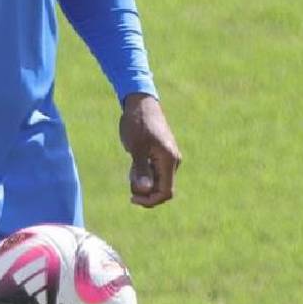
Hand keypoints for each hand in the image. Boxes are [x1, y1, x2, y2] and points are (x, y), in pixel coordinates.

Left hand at [119, 93, 181, 207]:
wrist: (140, 103)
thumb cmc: (137, 123)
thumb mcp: (136, 147)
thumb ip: (141, 170)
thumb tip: (144, 190)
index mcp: (169, 160)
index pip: (166, 192)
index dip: (150, 200)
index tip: (132, 198)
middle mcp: (172, 161)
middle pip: (162, 189)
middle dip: (144, 191)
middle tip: (129, 177)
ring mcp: (168, 158)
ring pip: (157, 181)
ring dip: (142, 182)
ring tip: (131, 167)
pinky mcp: (161, 154)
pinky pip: (154, 172)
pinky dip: (143, 173)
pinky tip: (134, 162)